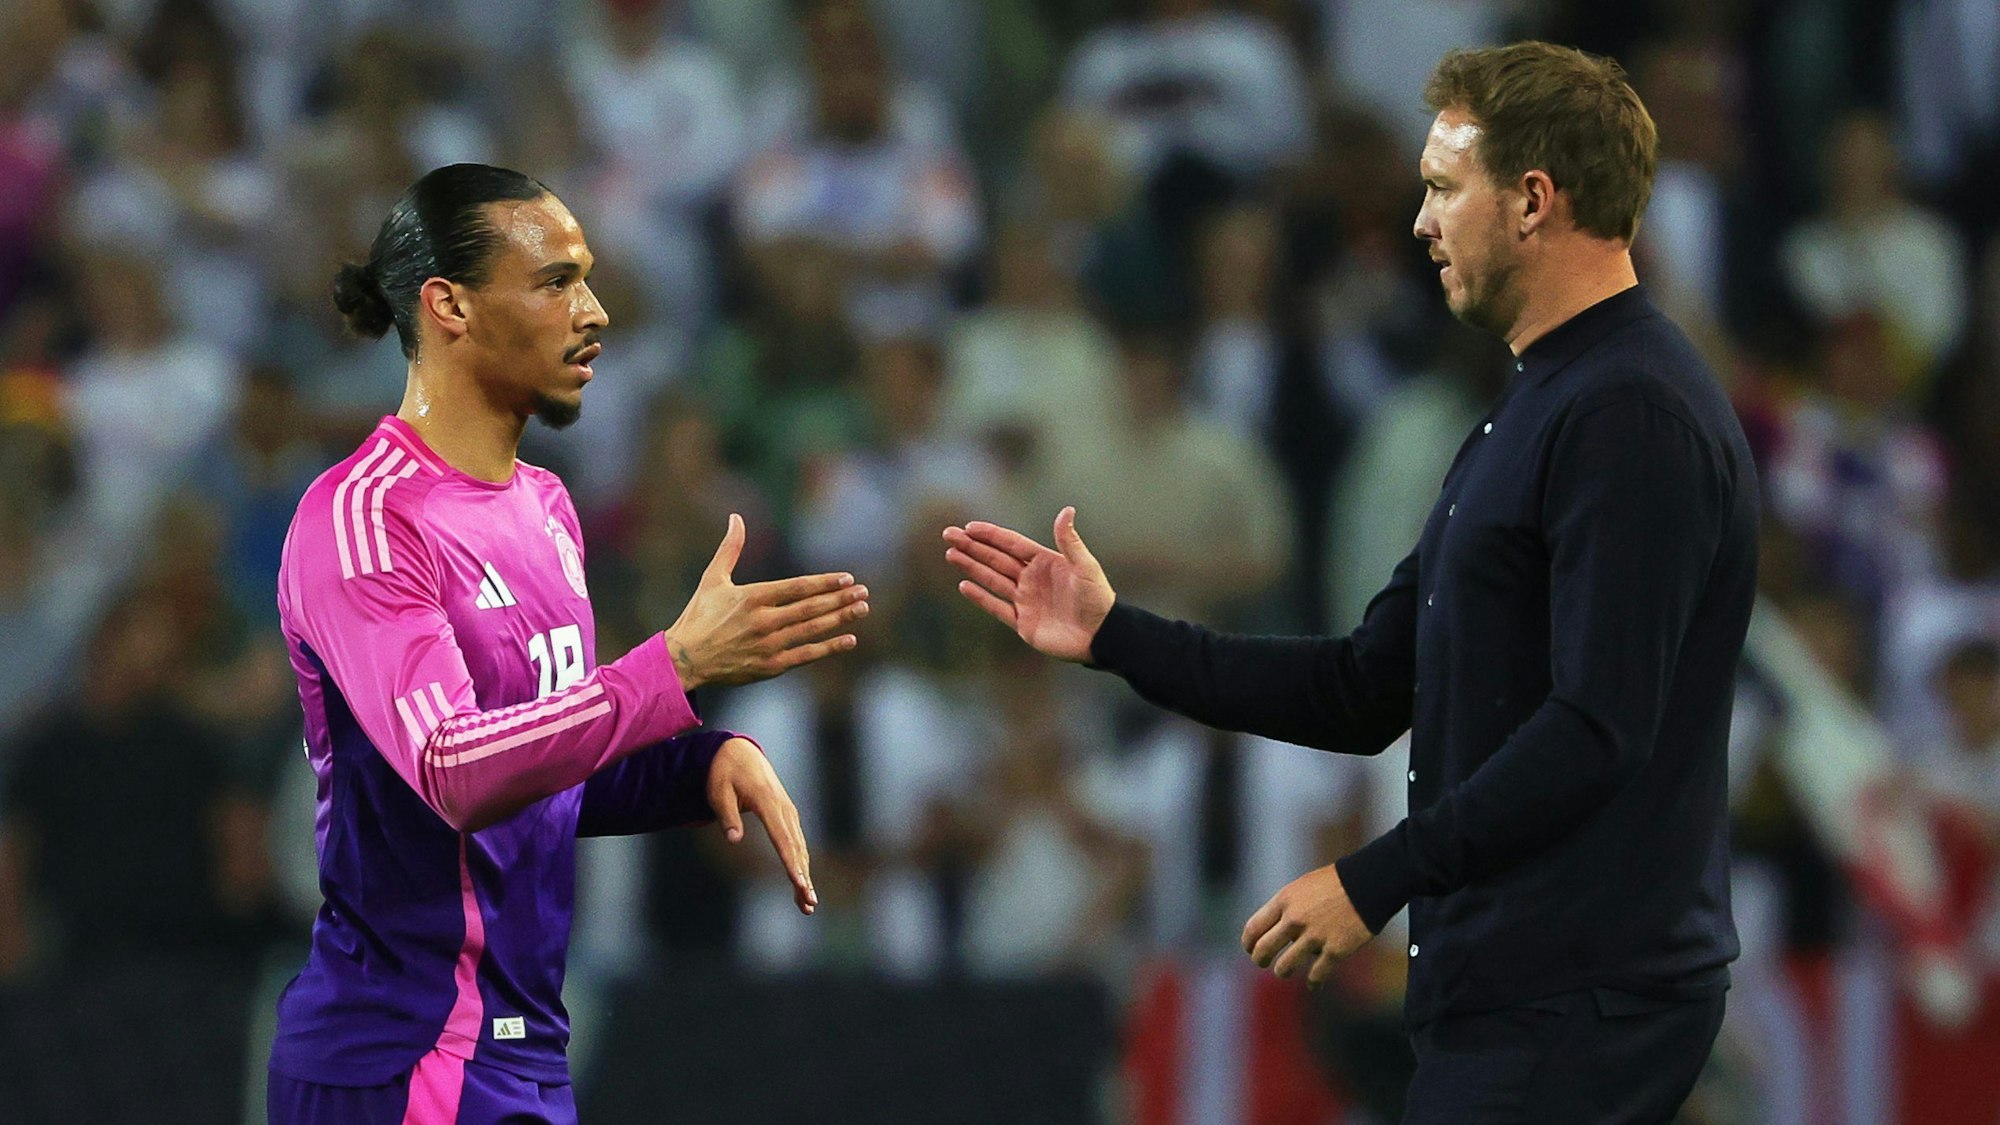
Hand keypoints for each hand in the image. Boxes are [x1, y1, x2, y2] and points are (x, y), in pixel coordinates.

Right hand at [664, 514, 869, 689]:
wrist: (684, 659)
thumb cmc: (699, 616)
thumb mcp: (713, 578)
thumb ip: (730, 548)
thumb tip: (736, 517)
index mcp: (752, 597)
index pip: (798, 587)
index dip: (825, 583)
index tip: (847, 579)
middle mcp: (763, 621)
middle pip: (811, 608)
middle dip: (840, 599)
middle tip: (864, 593)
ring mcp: (769, 645)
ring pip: (812, 630)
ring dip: (840, 619)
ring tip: (862, 609)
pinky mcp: (770, 666)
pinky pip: (806, 655)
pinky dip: (829, 647)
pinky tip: (849, 640)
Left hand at [707, 737, 816, 914]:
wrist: (738, 751)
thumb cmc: (723, 772)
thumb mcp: (718, 791)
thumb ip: (727, 815)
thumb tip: (733, 840)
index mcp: (767, 801)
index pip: (782, 838)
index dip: (791, 863)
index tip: (799, 883)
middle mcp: (783, 807)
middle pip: (796, 848)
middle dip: (803, 878)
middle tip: (809, 904)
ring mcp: (788, 810)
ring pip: (799, 847)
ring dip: (805, 875)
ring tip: (807, 904)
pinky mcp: (787, 814)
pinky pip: (796, 842)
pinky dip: (800, 863)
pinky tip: (802, 883)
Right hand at [943, 507, 1114, 662]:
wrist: (1100, 635)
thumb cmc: (1097, 598)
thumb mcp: (1085, 566)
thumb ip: (1070, 541)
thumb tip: (1067, 510)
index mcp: (1044, 562)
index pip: (1011, 544)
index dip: (990, 535)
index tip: (969, 527)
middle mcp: (1031, 579)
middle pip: (996, 559)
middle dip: (972, 546)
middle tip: (948, 534)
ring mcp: (1025, 600)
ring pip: (992, 579)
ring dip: (972, 566)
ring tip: (950, 554)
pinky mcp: (1023, 622)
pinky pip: (997, 607)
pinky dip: (980, 597)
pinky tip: (964, 585)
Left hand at [1241, 864, 1373, 985]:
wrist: (1369, 884)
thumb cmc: (1335, 882)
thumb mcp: (1302, 887)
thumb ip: (1286, 907)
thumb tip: (1276, 930)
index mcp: (1284, 900)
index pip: (1253, 928)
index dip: (1248, 942)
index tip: (1250, 948)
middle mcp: (1295, 920)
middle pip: (1263, 950)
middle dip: (1260, 960)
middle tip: (1263, 962)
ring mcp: (1314, 937)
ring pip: (1285, 967)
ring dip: (1283, 971)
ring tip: (1285, 971)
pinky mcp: (1335, 950)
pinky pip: (1317, 975)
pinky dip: (1314, 982)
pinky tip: (1314, 984)